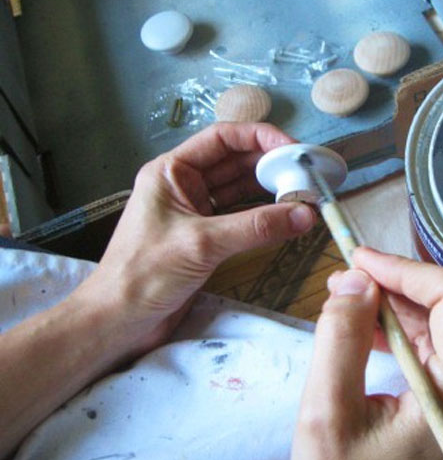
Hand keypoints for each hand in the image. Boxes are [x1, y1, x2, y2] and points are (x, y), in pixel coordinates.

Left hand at [86, 122, 315, 345]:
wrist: (119, 321)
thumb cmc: (145, 274)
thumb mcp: (203, 244)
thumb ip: (256, 227)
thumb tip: (305, 214)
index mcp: (171, 171)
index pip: (222, 139)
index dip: (260, 138)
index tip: (293, 150)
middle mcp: (184, 185)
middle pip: (235, 163)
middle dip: (271, 166)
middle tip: (307, 174)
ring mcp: (195, 211)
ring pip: (241, 190)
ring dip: (270, 191)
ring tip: (303, 194)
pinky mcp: (205, 237)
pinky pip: (241, 216)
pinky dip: (263, 216)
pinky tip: (286, 217)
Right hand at [290, 248, 442, 459]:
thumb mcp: (327, 415)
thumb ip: (341, 340)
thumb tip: (356, 281)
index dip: (407, 269)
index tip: (360, 260)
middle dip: (395, 287)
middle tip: (344, 278)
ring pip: (441, 331)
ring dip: (394, 309)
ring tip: (344, 302)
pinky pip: (434, 357)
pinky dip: (399, 336)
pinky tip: (362, 331)